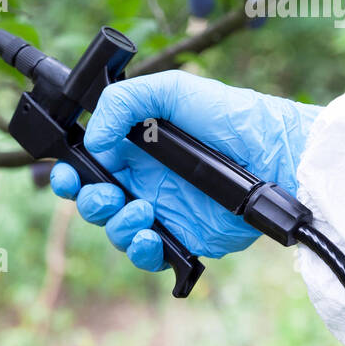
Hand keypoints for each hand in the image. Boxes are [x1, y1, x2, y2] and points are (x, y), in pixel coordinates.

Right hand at [50, 70, 319, 270]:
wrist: (275, 156)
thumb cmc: (229, 118)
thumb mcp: (172, 91)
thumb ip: (122, 104)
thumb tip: (93, 141)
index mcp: (133, 147)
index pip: (87, 164)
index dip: (69, 173)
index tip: (68, 173)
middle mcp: (141, 180)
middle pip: (93, 201)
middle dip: (89, 201)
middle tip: (108, 194)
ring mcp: (160, 212)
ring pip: (114, 229)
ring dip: (116, 224)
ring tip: (142, 211)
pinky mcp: (182, 239)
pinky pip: (146, 255)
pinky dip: (139, 251)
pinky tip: (149, 237)